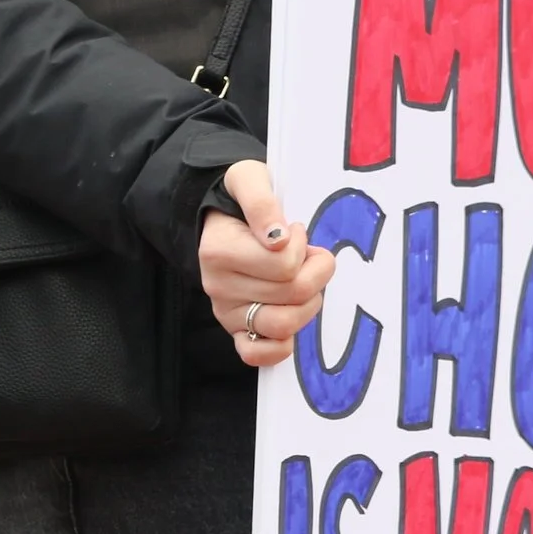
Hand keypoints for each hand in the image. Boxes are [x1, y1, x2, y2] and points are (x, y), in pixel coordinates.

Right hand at [200, 160, 335, 366]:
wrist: (221, 218)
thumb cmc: (240, 200)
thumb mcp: (249, 178)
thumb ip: (261, 202)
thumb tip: (277, 237)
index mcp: (218, 251)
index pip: (284, 264)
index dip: (302, 246)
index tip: (294, 230)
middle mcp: (218, 286)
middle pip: (292, 294)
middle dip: (314, 271)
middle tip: (308, 254)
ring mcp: (226, 313)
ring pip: (283, 325)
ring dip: (308, 303)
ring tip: (304, 280)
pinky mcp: (236, 331)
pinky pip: (258, 354)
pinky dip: (282, 345)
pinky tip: (293, 316)